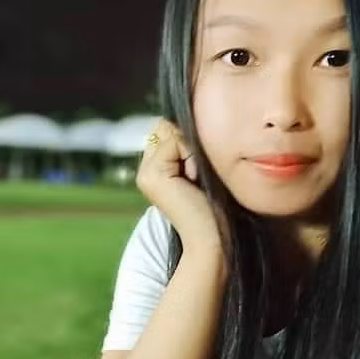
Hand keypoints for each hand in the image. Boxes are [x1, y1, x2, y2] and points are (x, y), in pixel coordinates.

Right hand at [136, 119, 227, 256]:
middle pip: (165, 127)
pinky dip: (191, 156)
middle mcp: (145, 169)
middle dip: (187, 143)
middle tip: (197, 176)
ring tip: (196, 180)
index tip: (198, 172)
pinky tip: (194, 181)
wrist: (212, 238)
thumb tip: (184, 120)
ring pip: (170, 132)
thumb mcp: (201, 170)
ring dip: (191, 150)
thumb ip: (188, 147)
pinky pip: (175, 141)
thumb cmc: (215, 207)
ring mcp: (145, 172)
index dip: (187, 141)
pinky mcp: (152, 175)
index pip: (165, 129)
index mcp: (154, 169)